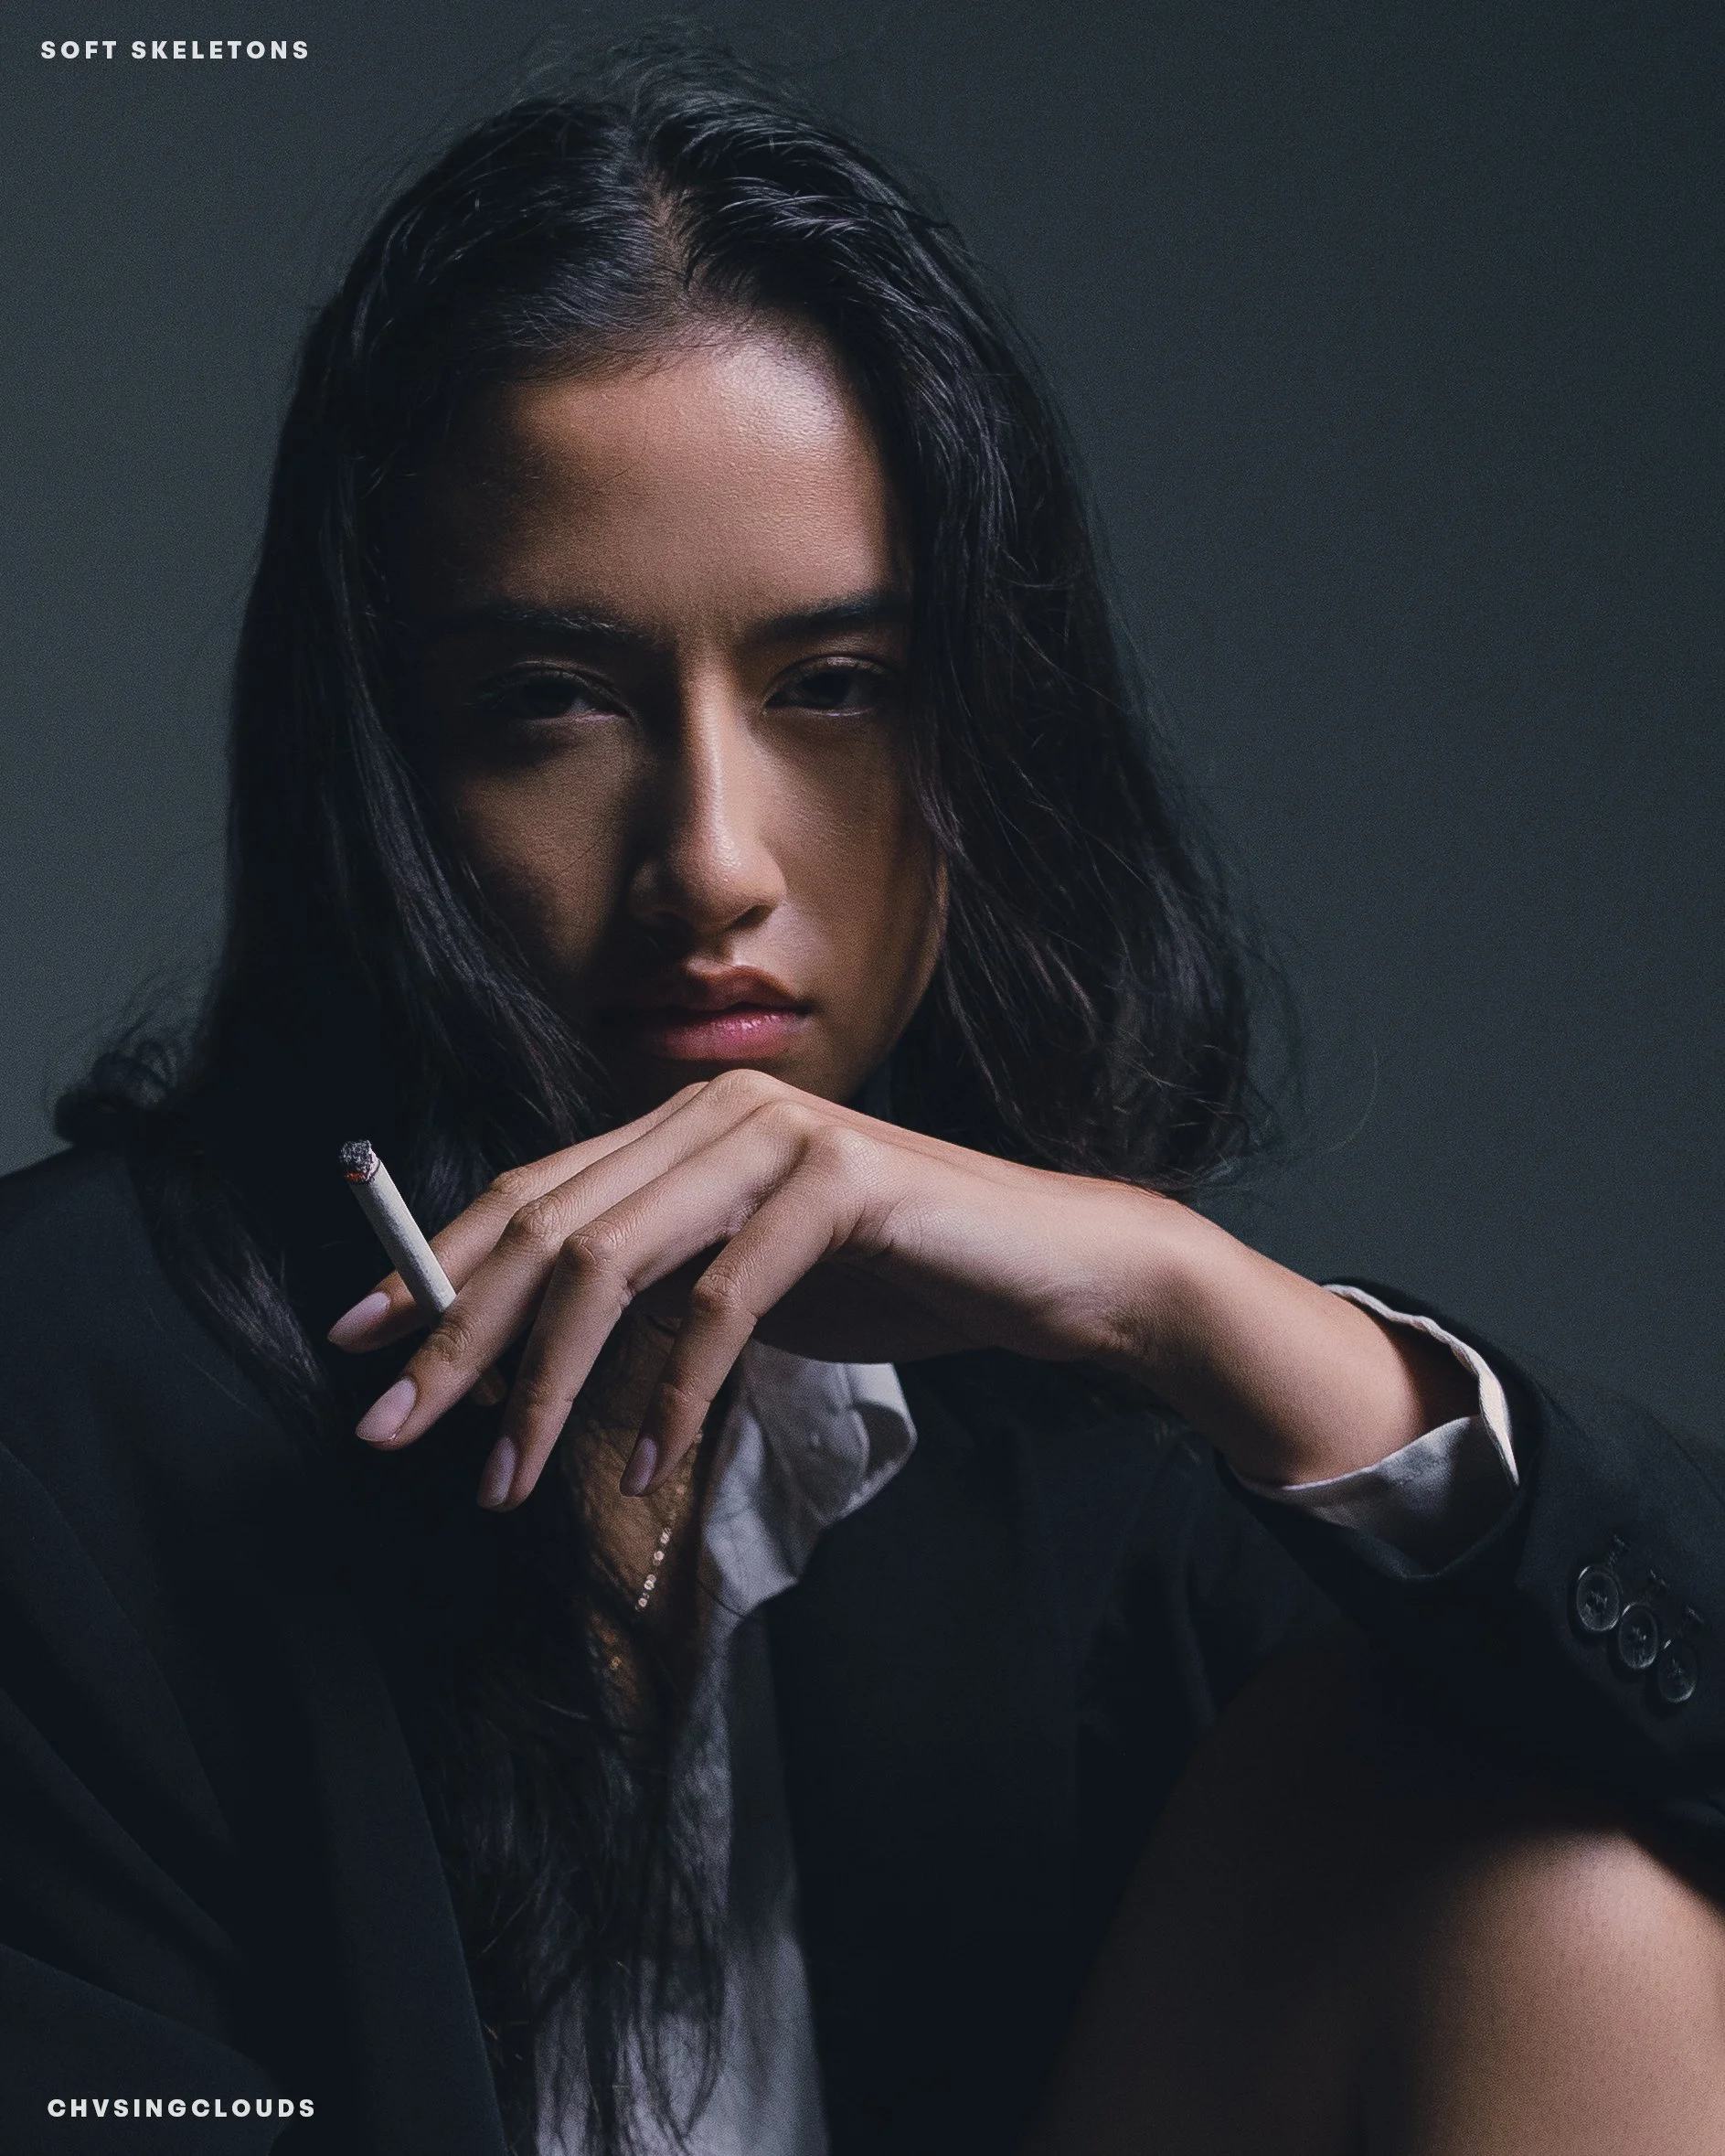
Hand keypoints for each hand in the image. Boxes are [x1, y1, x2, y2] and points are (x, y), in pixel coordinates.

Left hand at [328, 1069, 1475, 1509]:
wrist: (1056, 1273)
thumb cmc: (902, 1280)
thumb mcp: (748, 1287)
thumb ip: (649, 1295)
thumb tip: (515, 1364)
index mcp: (684, 1125)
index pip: (529, 1192)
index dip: (434, 1264)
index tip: (361, 1338)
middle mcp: (716, 1111)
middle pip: (546, 1224)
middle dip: (455, 1336)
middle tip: (389, 1426)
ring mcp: (777, 1136)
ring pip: (613, 1261)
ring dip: (545, 1384)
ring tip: (505, 1483)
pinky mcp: (839, 1182)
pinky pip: (721, 1303)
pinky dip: (669, 1397)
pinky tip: (639, 1467)